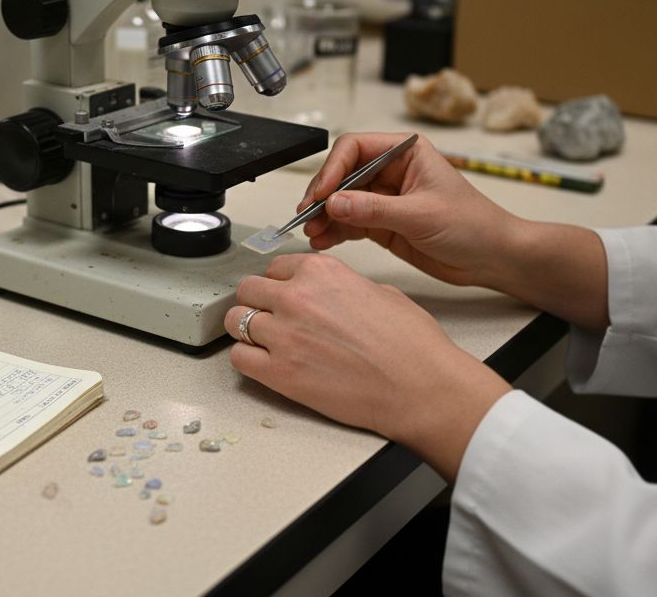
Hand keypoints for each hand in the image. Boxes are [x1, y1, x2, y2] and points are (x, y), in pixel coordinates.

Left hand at [225, 253, 510, 480]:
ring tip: (263, 342)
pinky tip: (263, 364)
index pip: (276, 268)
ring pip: (235, 320)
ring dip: (247, 330)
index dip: (280, 284)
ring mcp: (284, 335)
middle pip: (249, 290)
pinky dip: (247, 359)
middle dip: (258, 303)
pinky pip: (239, 357)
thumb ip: (342, 288)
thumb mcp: (380, 292)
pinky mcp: (279, 373)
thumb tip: (331, 296)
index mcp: (321, 271)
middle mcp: (297, 297)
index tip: (284, 295)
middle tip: (270, 319)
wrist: (421, 387)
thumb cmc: (412, 346)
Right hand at [298, 133, 521, 288]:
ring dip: (324, 216)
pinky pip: (349, 223)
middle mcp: (391, 171)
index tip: (323, 193)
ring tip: (312, 232)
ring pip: (342, 201)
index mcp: (405, 152)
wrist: (492, 257)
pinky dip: (334, 231)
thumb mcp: (421, 215)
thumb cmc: (473, 225)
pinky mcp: (382, 223)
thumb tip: (335, 202)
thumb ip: (375, 209)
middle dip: (323, 195)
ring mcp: (385, 198)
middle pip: (342, 174)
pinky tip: (323, 240)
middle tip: (308, 215)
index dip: (333, 169)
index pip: (355, 148)